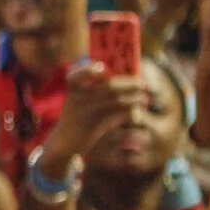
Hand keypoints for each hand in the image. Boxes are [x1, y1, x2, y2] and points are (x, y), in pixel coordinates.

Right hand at [40, 63, 155, 175]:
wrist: (65, 141)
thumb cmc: (76, 115)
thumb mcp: (78, 99)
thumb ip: (94, 87)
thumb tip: (123, 76)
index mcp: (72, 89)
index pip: (77, 74)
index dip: (89, 69)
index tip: (102, 68)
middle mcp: (78, 99)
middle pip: (109, 86)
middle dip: (129, 83)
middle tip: (143, 83)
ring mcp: (87, 113)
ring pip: (118, 100)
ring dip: (134, 98)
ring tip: (143, 98)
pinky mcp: (95, 126)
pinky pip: (118, 116)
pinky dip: (131, 113)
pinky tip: (136, 114)